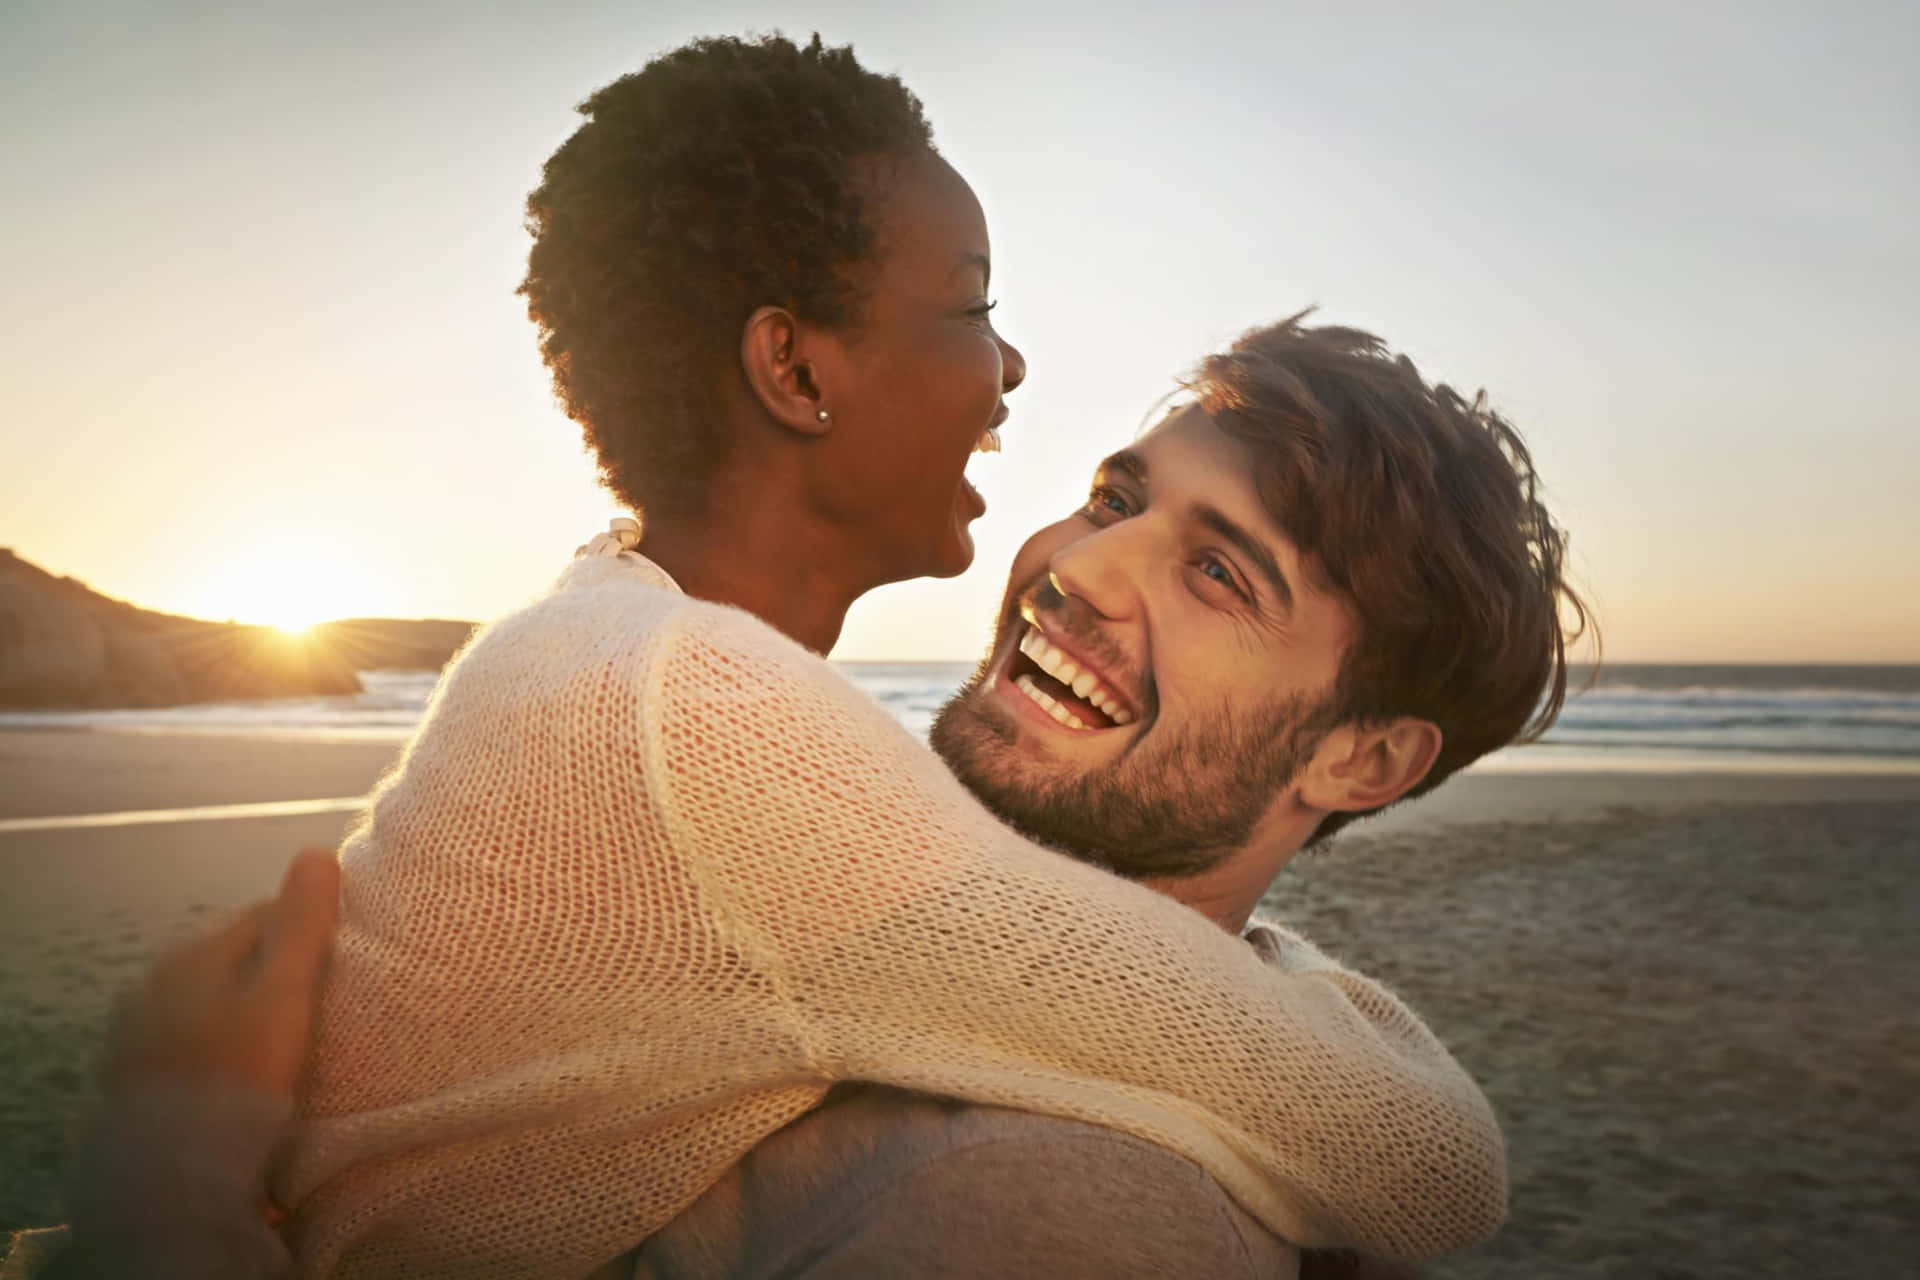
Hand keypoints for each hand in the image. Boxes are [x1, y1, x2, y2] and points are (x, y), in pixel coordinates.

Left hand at [104, 848, 340, 1097]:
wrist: (173, 1169)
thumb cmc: (243, 1073)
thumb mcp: (286, 995)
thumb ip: (302, 924)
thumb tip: (317, 851)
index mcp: (197, 950)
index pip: (267, 913)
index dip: (311, 931)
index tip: (342, 963)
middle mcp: (156, 976)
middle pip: (232, 953)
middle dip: (272, 966)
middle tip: (316, 1005)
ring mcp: (136, 1025)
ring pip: (206, 995)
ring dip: (238, 1005)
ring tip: (277, 1042)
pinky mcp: (130, 1071)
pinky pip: (184, 1036)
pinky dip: (211, 1040)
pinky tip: (233, 1068)